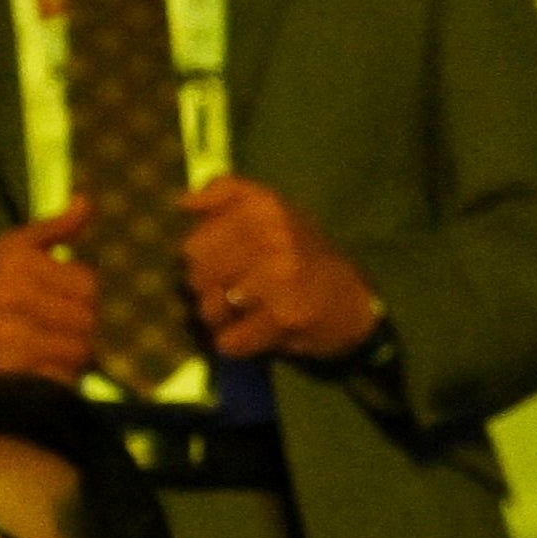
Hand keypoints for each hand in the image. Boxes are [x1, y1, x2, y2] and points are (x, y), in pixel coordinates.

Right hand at [0, 200, 97, 403]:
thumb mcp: (4, 256)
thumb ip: (50, 230)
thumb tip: (85, 202)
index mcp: (10, 259)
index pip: (87, 283)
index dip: (76, 298)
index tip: (50, 306)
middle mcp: (7, 292)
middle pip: (87, 319)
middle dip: (73, 331)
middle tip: (42, 336)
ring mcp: (5, 333)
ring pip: (79, 350)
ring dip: (66, 359)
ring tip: (34, 355)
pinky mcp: (5, 371)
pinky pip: (62, 379)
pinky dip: (54, 383)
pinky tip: (29, 377)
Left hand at [180, 177, 380, 362]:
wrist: (353, 302)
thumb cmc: (304, 254)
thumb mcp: (272, 212)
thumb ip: (228, 195)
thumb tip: (183, 202)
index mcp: (266, 206)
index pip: (194, 242)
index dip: (204, 259)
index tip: (228, 260)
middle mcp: (273, 235)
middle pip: (197, 275)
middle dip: (209, 287)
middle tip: (238, 288)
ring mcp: (279, 277)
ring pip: (210, 307)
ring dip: (223, 316)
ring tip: (248, 310)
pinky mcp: (283, 317)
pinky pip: (228, 339)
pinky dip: (238, 342)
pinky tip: (258, 332)